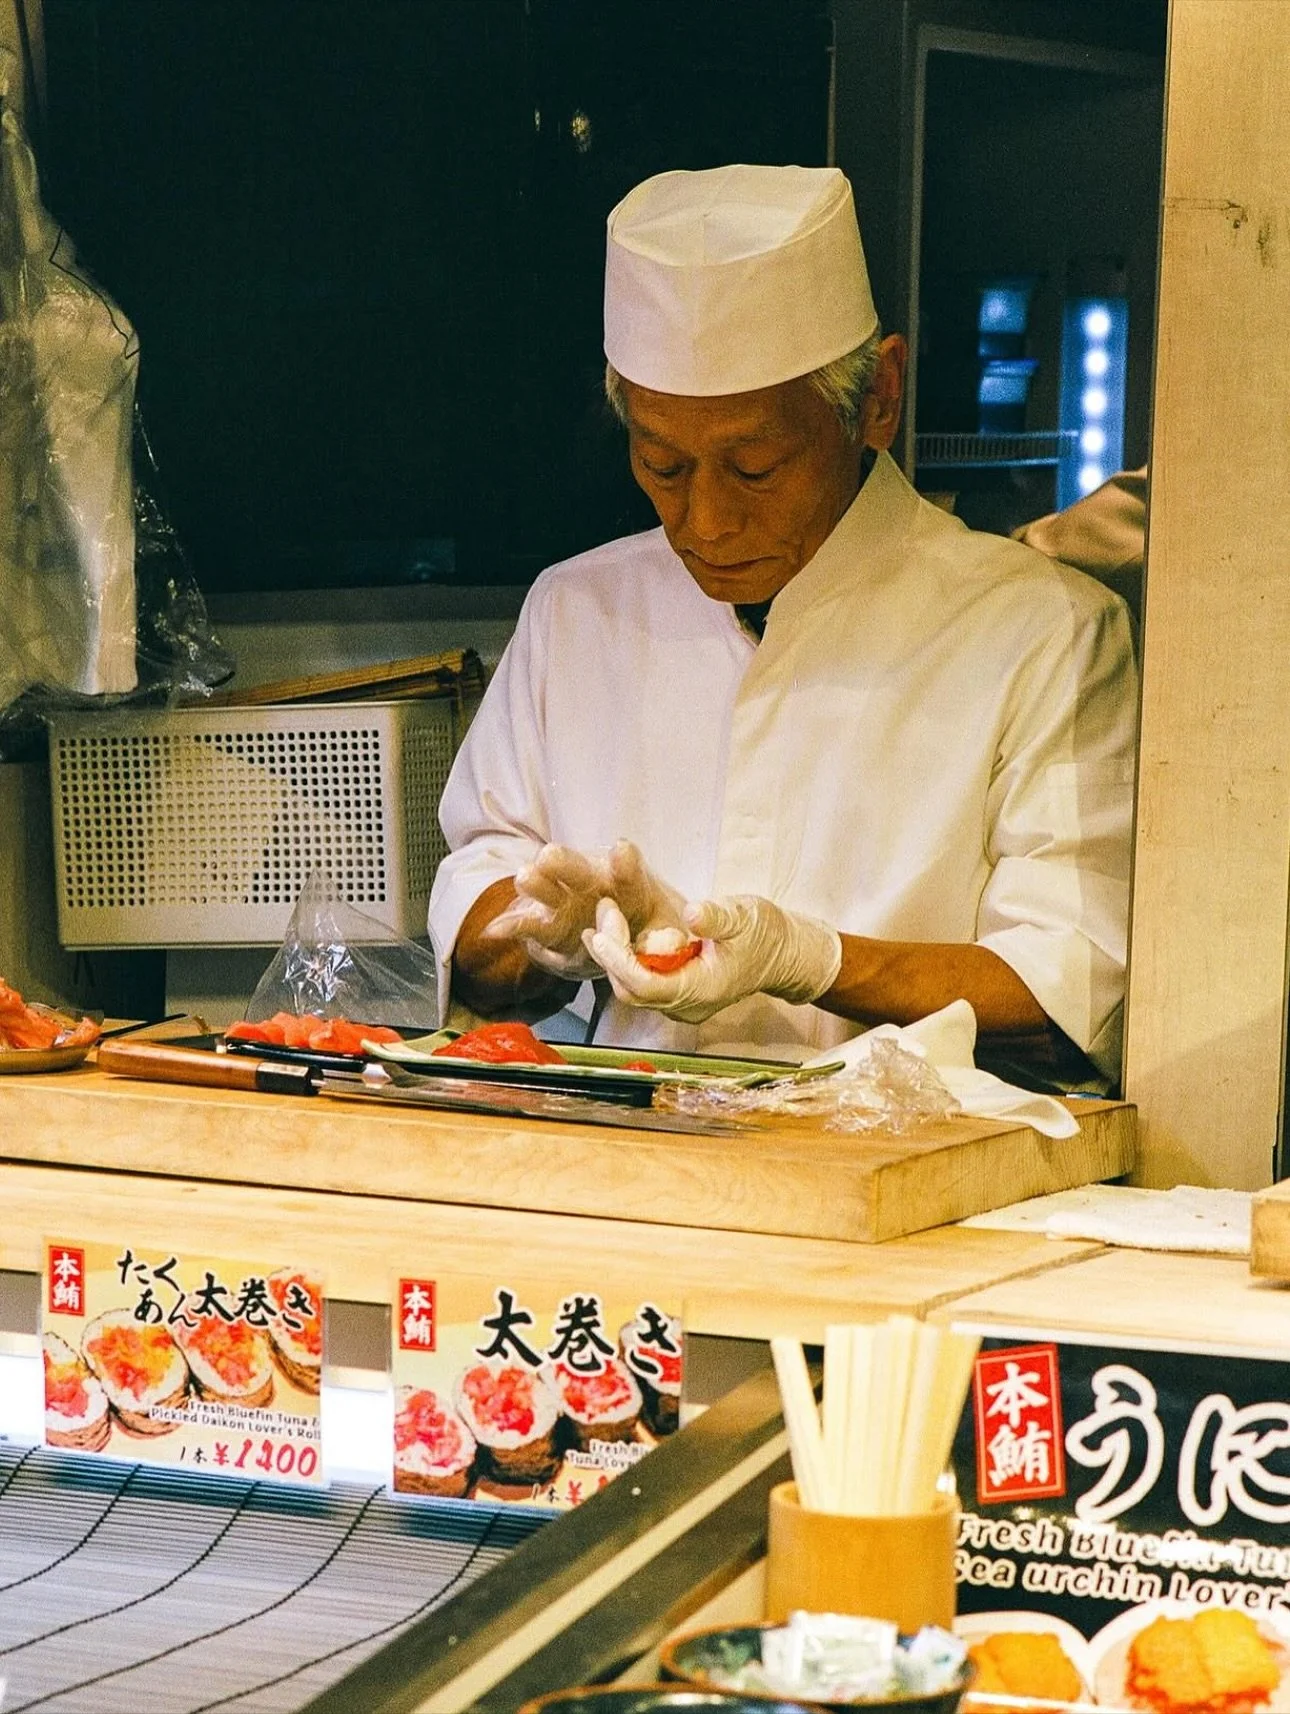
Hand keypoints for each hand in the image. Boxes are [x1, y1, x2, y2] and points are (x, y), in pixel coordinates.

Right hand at [484, 840, 686, 981]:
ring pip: (551, 890)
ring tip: (525, 876)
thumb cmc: (647, 928)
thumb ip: (675, 934)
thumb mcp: (669, 931)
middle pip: (578, 870)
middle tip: (550, 854)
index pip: (628, 870)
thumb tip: (692, 925)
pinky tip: (493, 931)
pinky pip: (528, 924)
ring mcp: (566, 903)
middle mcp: (592, 884)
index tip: (621, 849)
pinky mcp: (548, 925)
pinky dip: (512, 927)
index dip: (624, 862)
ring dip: (538, 884)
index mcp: (626, 882)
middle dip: (565, 863)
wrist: (616, 938)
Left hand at [584, 892, 842, 1024]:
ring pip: (632, 987)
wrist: (785, 955)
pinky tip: (611, 931)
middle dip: (611, 953)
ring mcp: (680, 1002)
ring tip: (604, 914)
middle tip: (605, 911)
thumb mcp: (745, 917)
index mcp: (700, 991)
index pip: (647, 986)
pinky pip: (641, 981)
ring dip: (614, 954)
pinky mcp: (677, 992)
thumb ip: (717, 918)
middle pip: (632, 989)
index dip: (620, 962)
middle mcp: (685, 1005)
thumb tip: (692, 913)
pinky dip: (624, 957)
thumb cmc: (766, 936)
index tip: (602, 933)